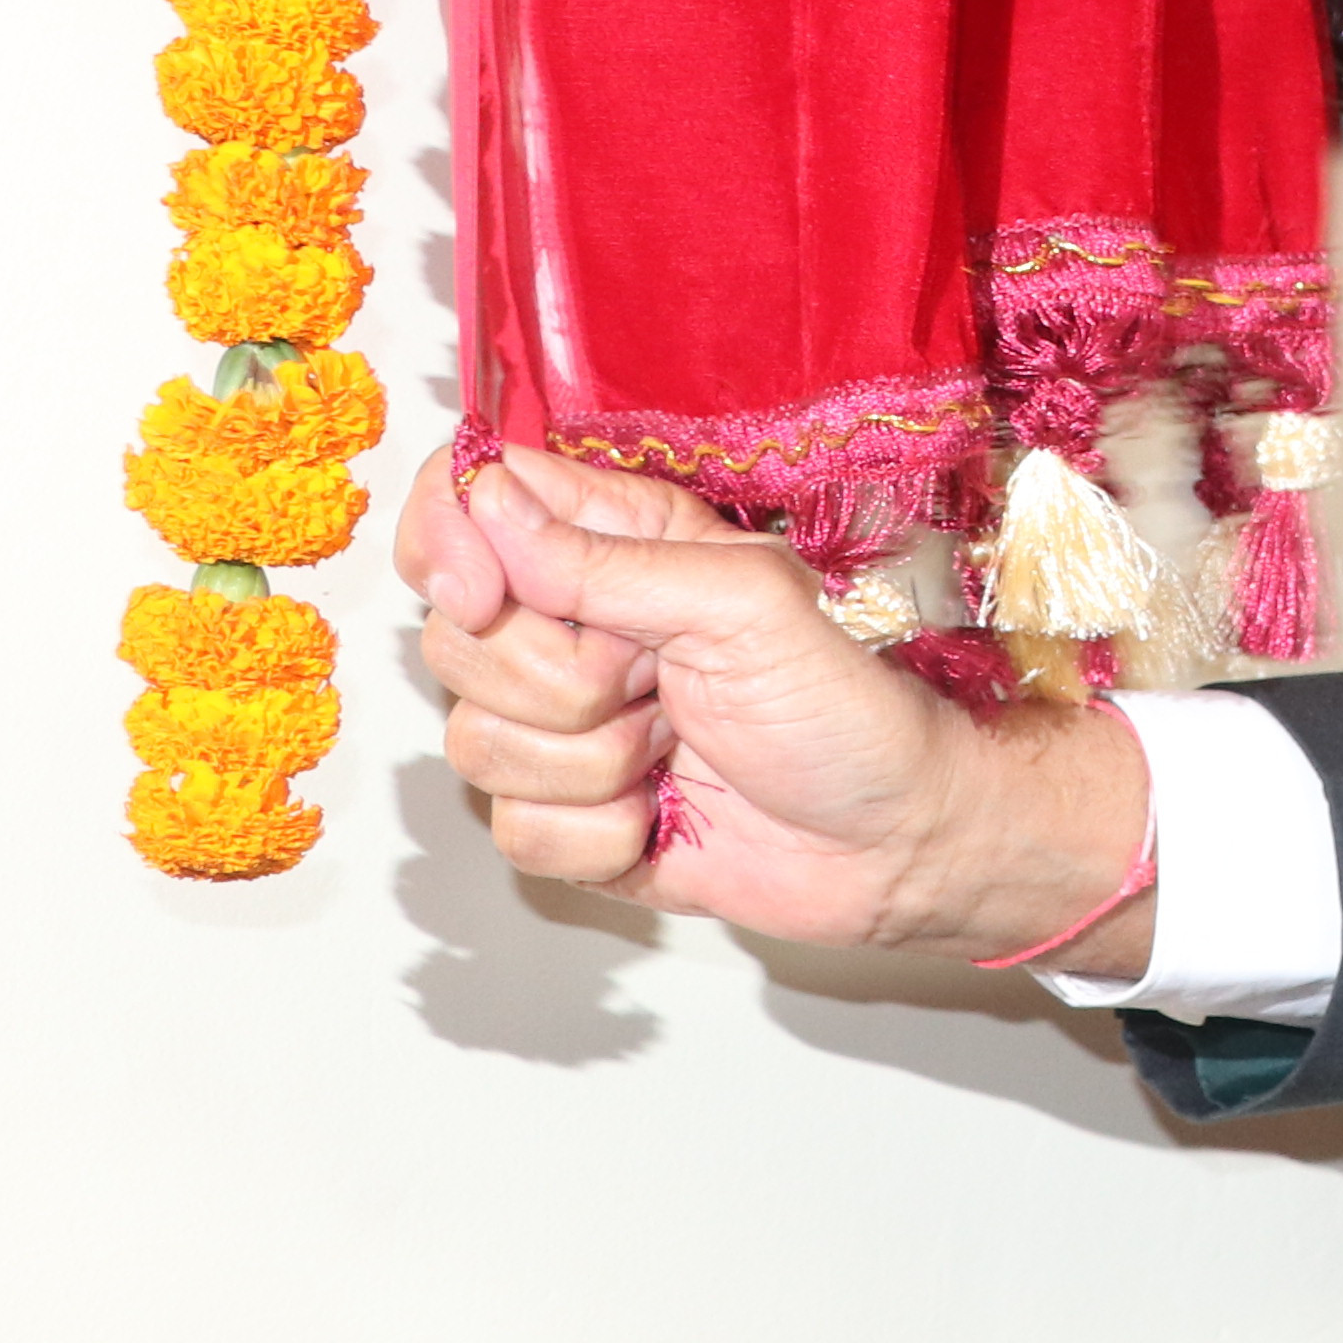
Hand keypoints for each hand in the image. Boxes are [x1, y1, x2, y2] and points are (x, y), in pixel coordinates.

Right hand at [401, 444, 1151, 972]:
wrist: (895, 840)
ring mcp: (564, 729)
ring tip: (682, 752)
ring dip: (598, 765)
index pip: (466, 502)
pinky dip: (602, 837)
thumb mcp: (745, 602)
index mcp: (616, 545)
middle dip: (565, 681)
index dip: (447, 542)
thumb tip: (488, 505)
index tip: (486, 594)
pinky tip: (667, 818)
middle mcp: (576, 628)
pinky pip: (515, 832)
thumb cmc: (850, 707)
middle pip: (455, 641)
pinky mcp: (568, 819)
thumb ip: (607, 560)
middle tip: (664, 684)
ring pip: (478, 745)